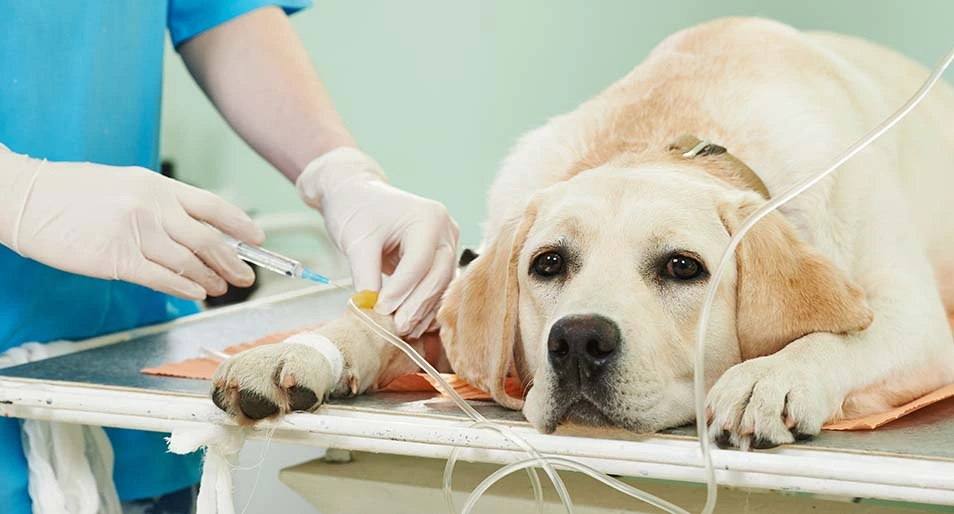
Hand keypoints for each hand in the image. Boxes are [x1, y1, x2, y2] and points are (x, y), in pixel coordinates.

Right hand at [0, 144, 263, 299]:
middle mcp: (152, 206)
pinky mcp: (116, 258)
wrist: (23, 197)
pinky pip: (161, 277)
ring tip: (221, 289)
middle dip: (232, 260)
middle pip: (208, 238)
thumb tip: (195, 230)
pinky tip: (196, 294)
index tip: (257, 238)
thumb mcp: (124, 185)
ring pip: (188, 261)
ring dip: (210, 279)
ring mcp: (135, 231)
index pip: (212, 205)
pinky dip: (184, 288)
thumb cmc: (71, 193)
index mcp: (156, 185)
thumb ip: (160, 205)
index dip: (239, 224)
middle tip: (246, 277)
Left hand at [297, 147, 458, 337]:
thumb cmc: (355, 209)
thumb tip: (372, 311)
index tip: (381, 310)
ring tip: (402, 329)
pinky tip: (411, 322)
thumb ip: (365, 276)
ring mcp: (447, 242)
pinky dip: (425, 304)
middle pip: (438, 275)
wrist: (356, 193)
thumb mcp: (357, 242)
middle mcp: (445, 229)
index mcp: (428, 217)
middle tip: (396, 327)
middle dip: (416, 304)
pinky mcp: (441, 256)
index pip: (419, 262)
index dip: (401, 290)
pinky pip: (438, 285)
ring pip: (442, 284)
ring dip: (423, 310)